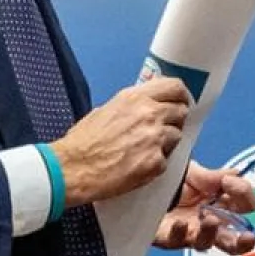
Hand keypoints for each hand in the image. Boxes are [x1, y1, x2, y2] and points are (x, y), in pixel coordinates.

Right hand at [51, 77, 191, 206]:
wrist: (73, 168)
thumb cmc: (83, 142)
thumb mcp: (105, 110)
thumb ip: (130, 106)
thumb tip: (144, 107)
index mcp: (135, 98)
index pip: (174, 87)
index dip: (181, 96)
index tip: (180, 102)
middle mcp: (149, 114)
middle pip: (181, 112)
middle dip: (174, 121)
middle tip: (163, 129)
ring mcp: (154, 138)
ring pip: (177, 137)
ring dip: (166, 144)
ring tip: (144, 150)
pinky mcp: (155, 162)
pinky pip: (166, 161)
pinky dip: (155, 165)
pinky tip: (138, 166)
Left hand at [153, 161, 254, 253]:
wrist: (142, 182)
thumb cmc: (170, 179)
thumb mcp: (192, 171)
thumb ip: (212, 176)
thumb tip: (236, 174)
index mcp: (218, 202)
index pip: (241, 205)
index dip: (242, 194)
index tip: (229, 182)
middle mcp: (207, 220)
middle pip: (232, 237)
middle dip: (243, 240)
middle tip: (248, 236)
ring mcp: (188, 230)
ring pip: (206, 242)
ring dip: (211, 233)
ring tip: (211, 220)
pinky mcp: (167, 236)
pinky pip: (176, 240)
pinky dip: (180, 233)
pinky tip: (180, 224)